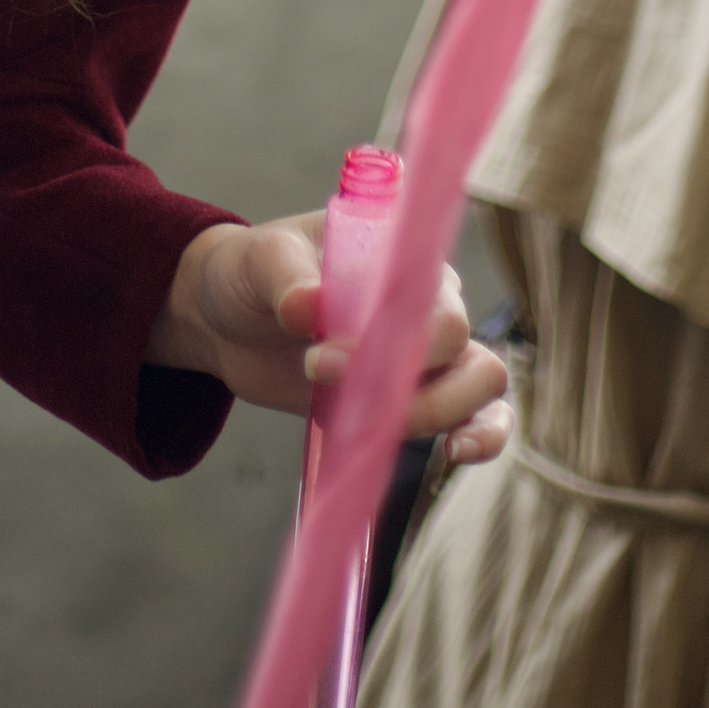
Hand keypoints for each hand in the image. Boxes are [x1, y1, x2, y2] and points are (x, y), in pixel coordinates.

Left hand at [146, 213, 512, 464]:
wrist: (228, 321)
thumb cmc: (252, 272)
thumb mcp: (258, 261)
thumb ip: (286, 279)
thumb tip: (307, 307)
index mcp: (397, 255)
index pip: (433, 295)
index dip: (396, 336)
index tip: (325, 355)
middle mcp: (425, 301)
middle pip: (463, 347)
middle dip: (409, 385)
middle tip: (328, 383)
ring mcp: (424, 352)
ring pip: (479, 385)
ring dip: (444, 415)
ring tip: (385, 428)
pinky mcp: (411, 397)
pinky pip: (473, 416)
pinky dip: (480, 435)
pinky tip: (455, 452)